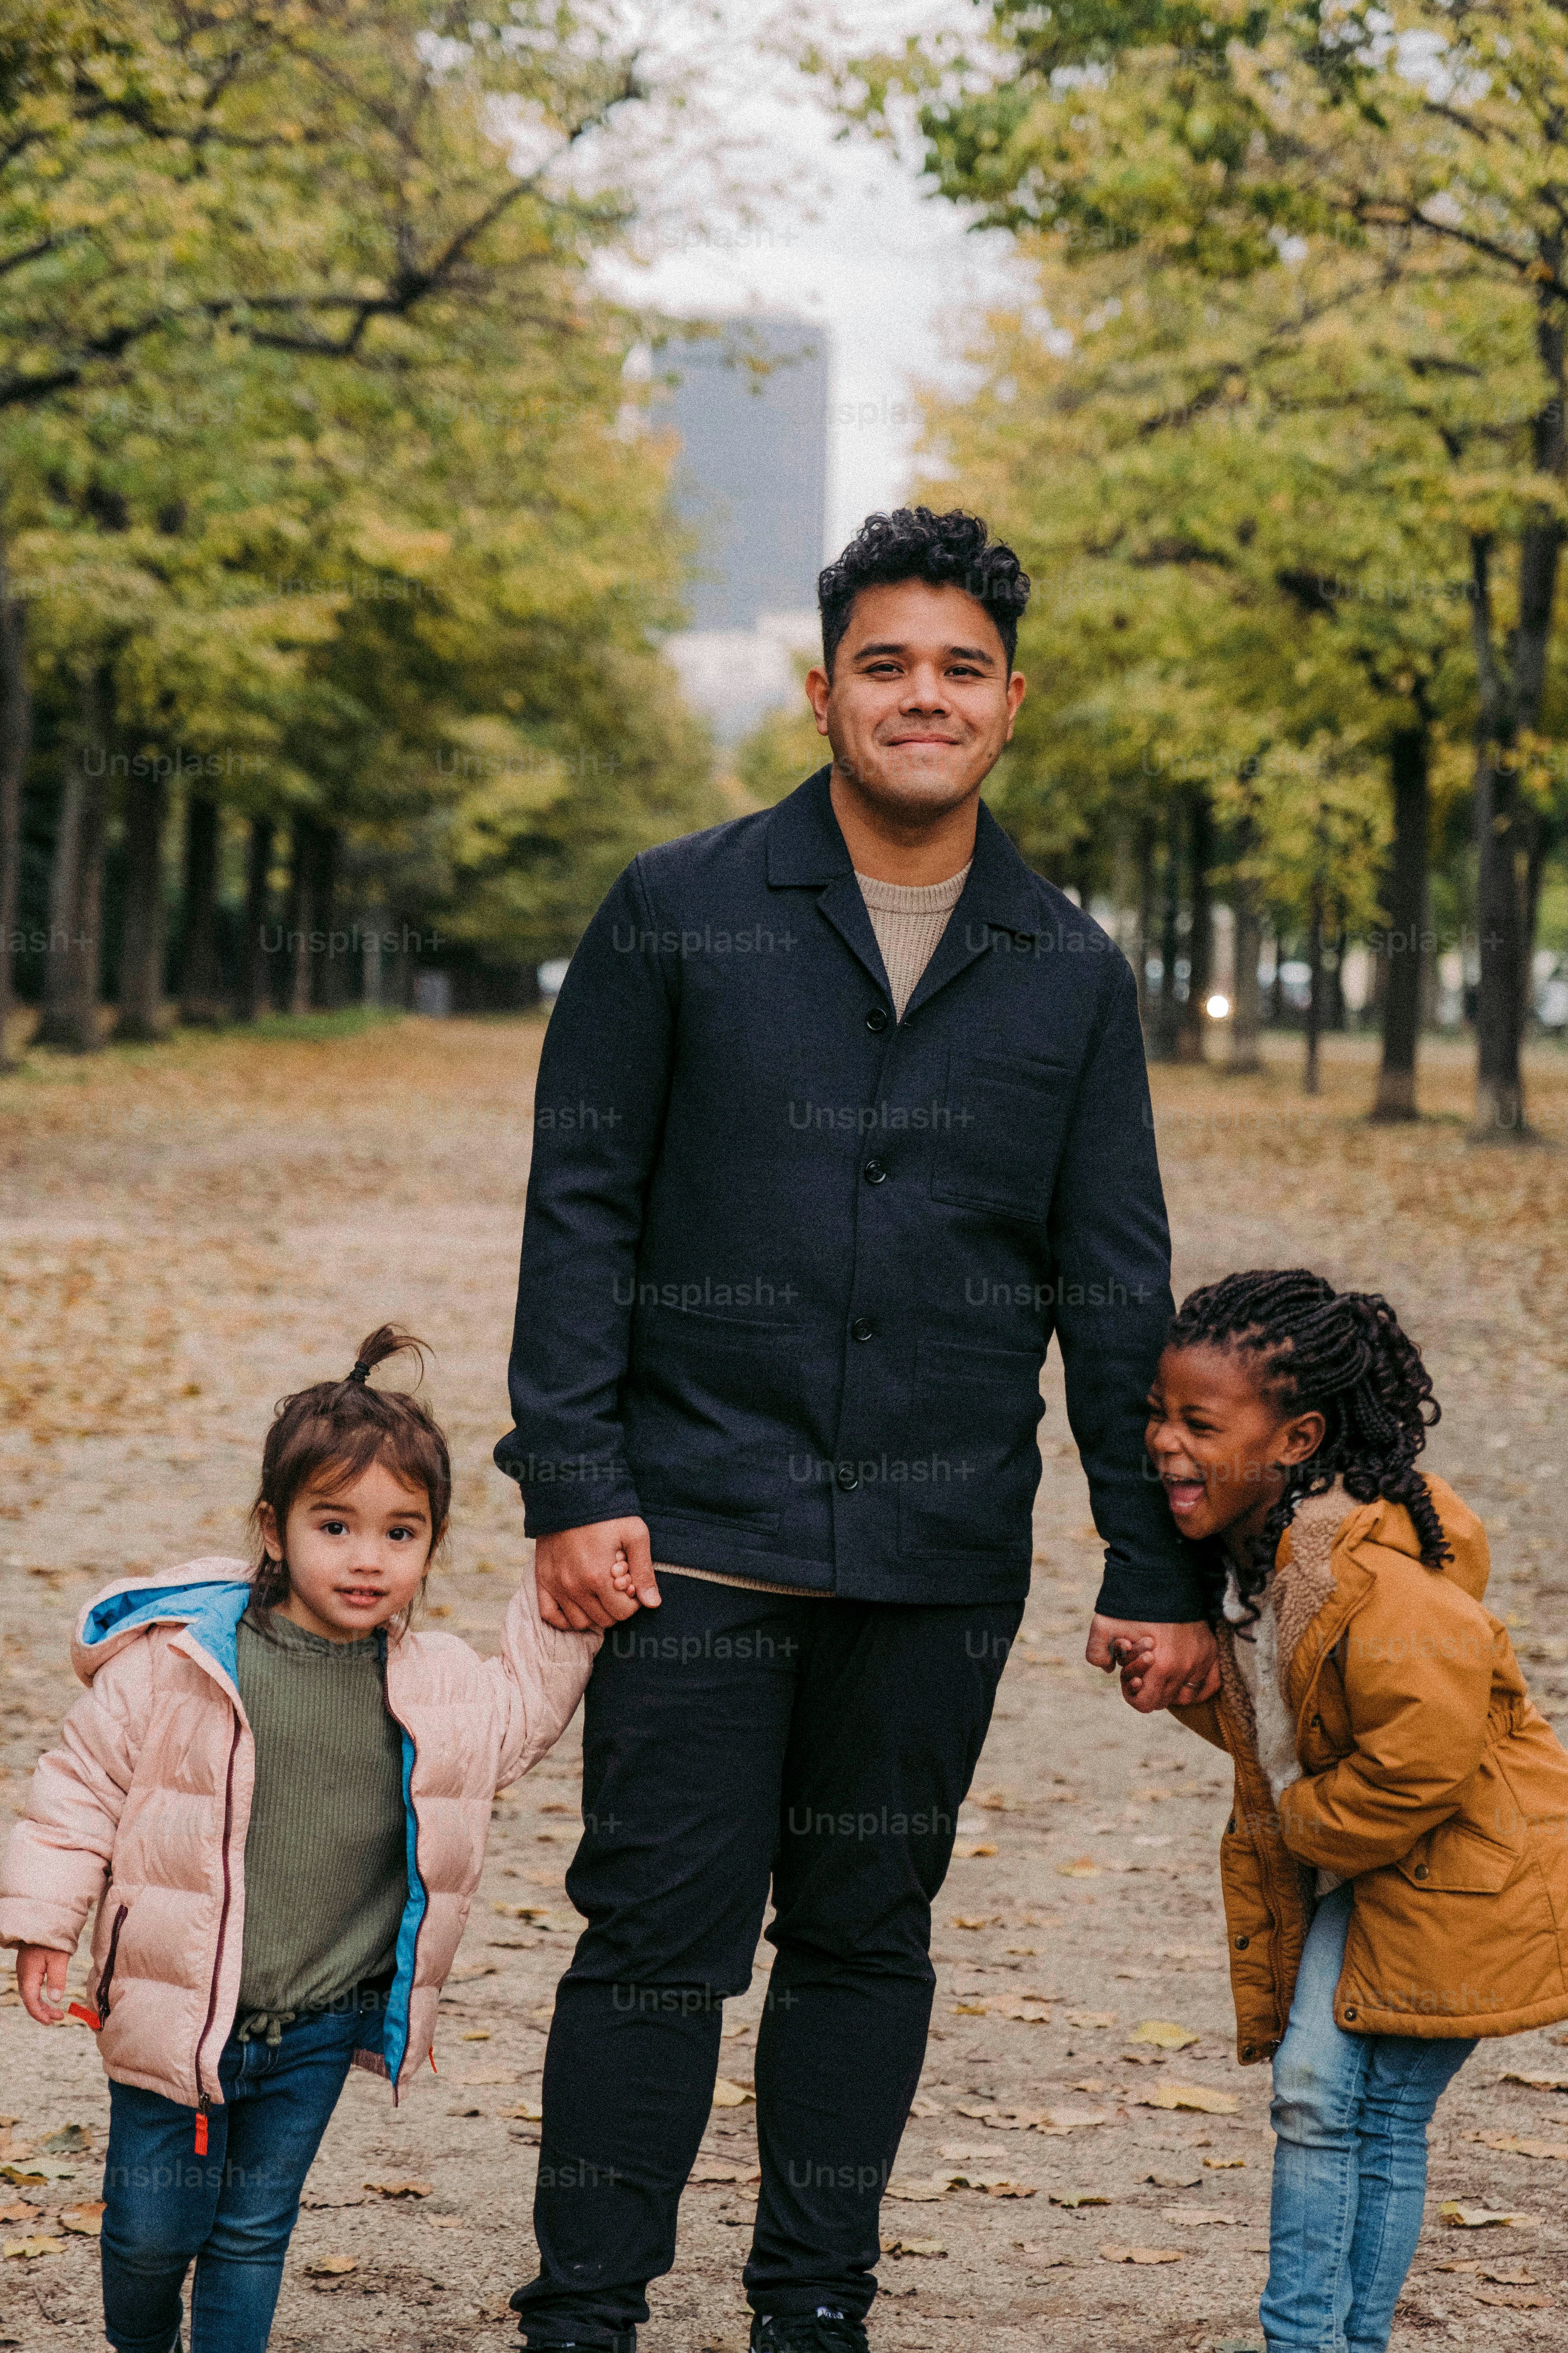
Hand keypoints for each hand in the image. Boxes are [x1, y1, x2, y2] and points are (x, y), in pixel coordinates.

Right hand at [17, 1944, 67, 2024]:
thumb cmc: (52, 1939)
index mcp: (28, 1974)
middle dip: (43, 2011)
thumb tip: (55, 2000)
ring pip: (31, 1993)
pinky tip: (49, 1996)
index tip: (50, 2021)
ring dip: (42, 2004)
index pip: (31, 2000)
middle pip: (30, 1999)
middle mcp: (23, 1974)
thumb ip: (57, 1979)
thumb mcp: (58, 1958)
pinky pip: (32, 1985)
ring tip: (57, 2012)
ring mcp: (25, 1970)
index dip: (39, 2013)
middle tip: (59, 2017)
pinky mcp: (30, 1966)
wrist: (45, 1919)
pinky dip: (40, 1994)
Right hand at [535, 1517, 658, 1631]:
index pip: (622, 1612)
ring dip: (594, 1613)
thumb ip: (644, 1572)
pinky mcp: (542, 1579)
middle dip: (616, 1607)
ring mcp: (555, 1584)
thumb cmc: (608, 1513)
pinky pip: (550, 1615)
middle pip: (603, 1619)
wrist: (571, 1491)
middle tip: (617, 1586)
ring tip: (600, 1593)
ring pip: (579, 1622)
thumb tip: (653, 1603)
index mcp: (598, 1576)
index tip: (631, 1585)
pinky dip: (564, 1618)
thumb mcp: (634, 1535)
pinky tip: (578, 1605)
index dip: (633, 1602)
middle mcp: (574, 1586)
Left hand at [1086, 1615, 1219, 1713]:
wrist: (1161, 1575)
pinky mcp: (1212, 1650)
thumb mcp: (1103, 1626)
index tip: (1129, 1675)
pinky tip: (1185, 1679)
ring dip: (1171, 1689)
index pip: (1146, 1704)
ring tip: (1160, 1670)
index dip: (1132, 1694)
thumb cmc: (1131, 1603)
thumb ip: (1097, 1653)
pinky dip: (1198, 1687)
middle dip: (1149, 1688)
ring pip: (1187, 1696)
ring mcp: (1201, 1660)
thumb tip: (1108, 1669)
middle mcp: (1184, 1667)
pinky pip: (1212, 1683)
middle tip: (1141, 1668)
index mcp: (1160, 1666)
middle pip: (1164, 1700)